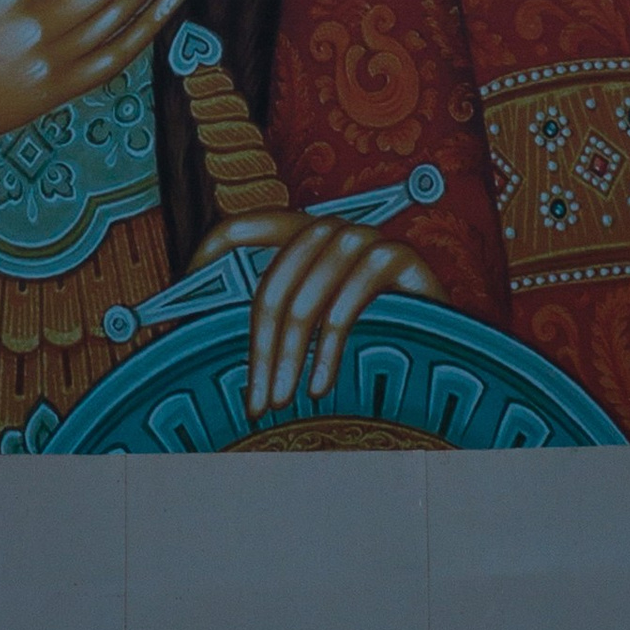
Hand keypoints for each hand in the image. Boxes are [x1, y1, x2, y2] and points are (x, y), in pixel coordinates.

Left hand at [190, 211, 437, 419]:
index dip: (208, 259)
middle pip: (271, 286)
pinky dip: (328, 354)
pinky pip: (345, 309)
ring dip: (288, 361)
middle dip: (257, 350)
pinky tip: (321, 387)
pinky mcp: (394, 257)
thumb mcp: (314, 320)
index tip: (181, 297)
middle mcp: (326, 228)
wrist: (448, 338)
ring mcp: (361, 238)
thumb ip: (273, 316)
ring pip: (303, 303)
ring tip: (281, 402)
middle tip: (253, 401)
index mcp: (298, 233)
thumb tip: (196, 334)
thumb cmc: (372, 332)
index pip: (239, 229)